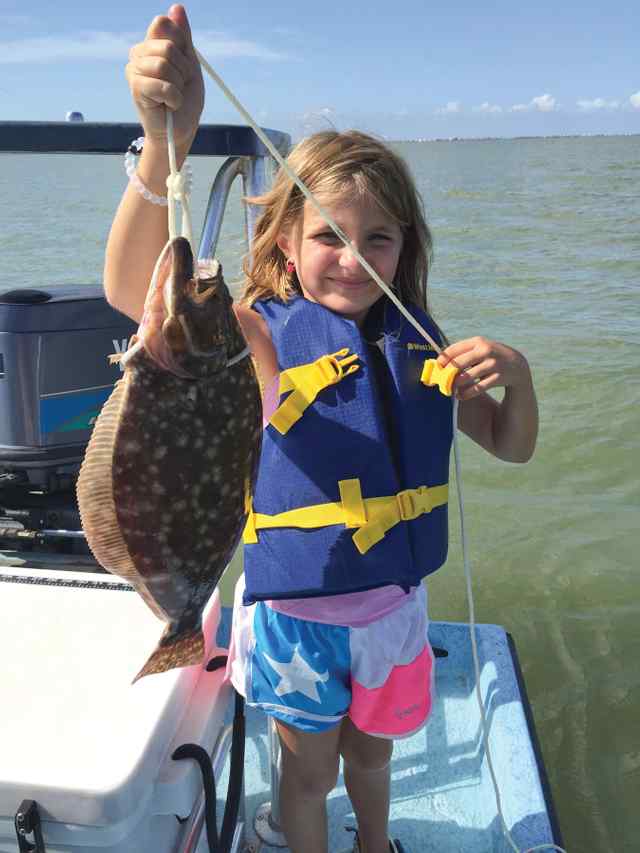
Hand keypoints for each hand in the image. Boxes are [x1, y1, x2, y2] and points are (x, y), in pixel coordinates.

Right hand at [126, 4, 203, 148]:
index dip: (181, 46)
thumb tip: (176, 8)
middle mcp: (139, 53)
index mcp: (151, 44)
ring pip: (164, 63)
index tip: (183, 66)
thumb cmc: (185, 99)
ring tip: (174, 95)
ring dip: (178, 84)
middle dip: (183, 69)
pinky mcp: (136, 88)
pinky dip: (174, 97)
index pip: (164, 24)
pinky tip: (169, 104)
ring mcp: (134, 70)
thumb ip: (183, 37)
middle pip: (167, 46)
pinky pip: (162, 84)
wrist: (181, 129)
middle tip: (180, 84)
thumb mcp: (190, 63)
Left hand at [437, 337, 531, 400]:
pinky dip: (466, 394)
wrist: (517, 365)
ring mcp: (493, 364)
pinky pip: (477, 388)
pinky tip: (461, 396)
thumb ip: (462, 354)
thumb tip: (438, 363)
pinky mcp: (498, 377)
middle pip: (457, 364)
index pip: (453, 350)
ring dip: (455, 386)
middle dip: (446, 375)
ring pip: (465, 377)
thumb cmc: (491, 357)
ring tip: (450, 390)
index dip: (441, 360)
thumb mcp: (480, 349)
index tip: (435, 369)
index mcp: (478, 342)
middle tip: (440, 382)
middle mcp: (485, 350)